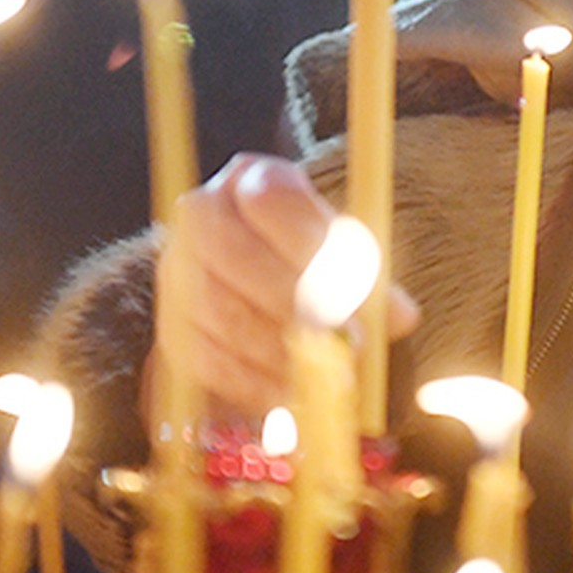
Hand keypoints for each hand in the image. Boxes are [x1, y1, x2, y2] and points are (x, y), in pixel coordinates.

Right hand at [153, 152, 417, 420]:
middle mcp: (204, 212)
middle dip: (294, 303)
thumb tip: (400, 317)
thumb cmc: (319, 264)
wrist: (267, 287)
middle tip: (347, 344)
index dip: (310, 245)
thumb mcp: (352, 259)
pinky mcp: (172, 324)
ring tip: (326, 376)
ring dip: (277, 349)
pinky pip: (201, 355)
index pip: (271, 198)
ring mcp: (178, 268)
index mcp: (255, 177)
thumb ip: (374, 282)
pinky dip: (250, 380)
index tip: (353, 290)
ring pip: (218, 308)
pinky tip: (290, 394)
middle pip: (234, 253)